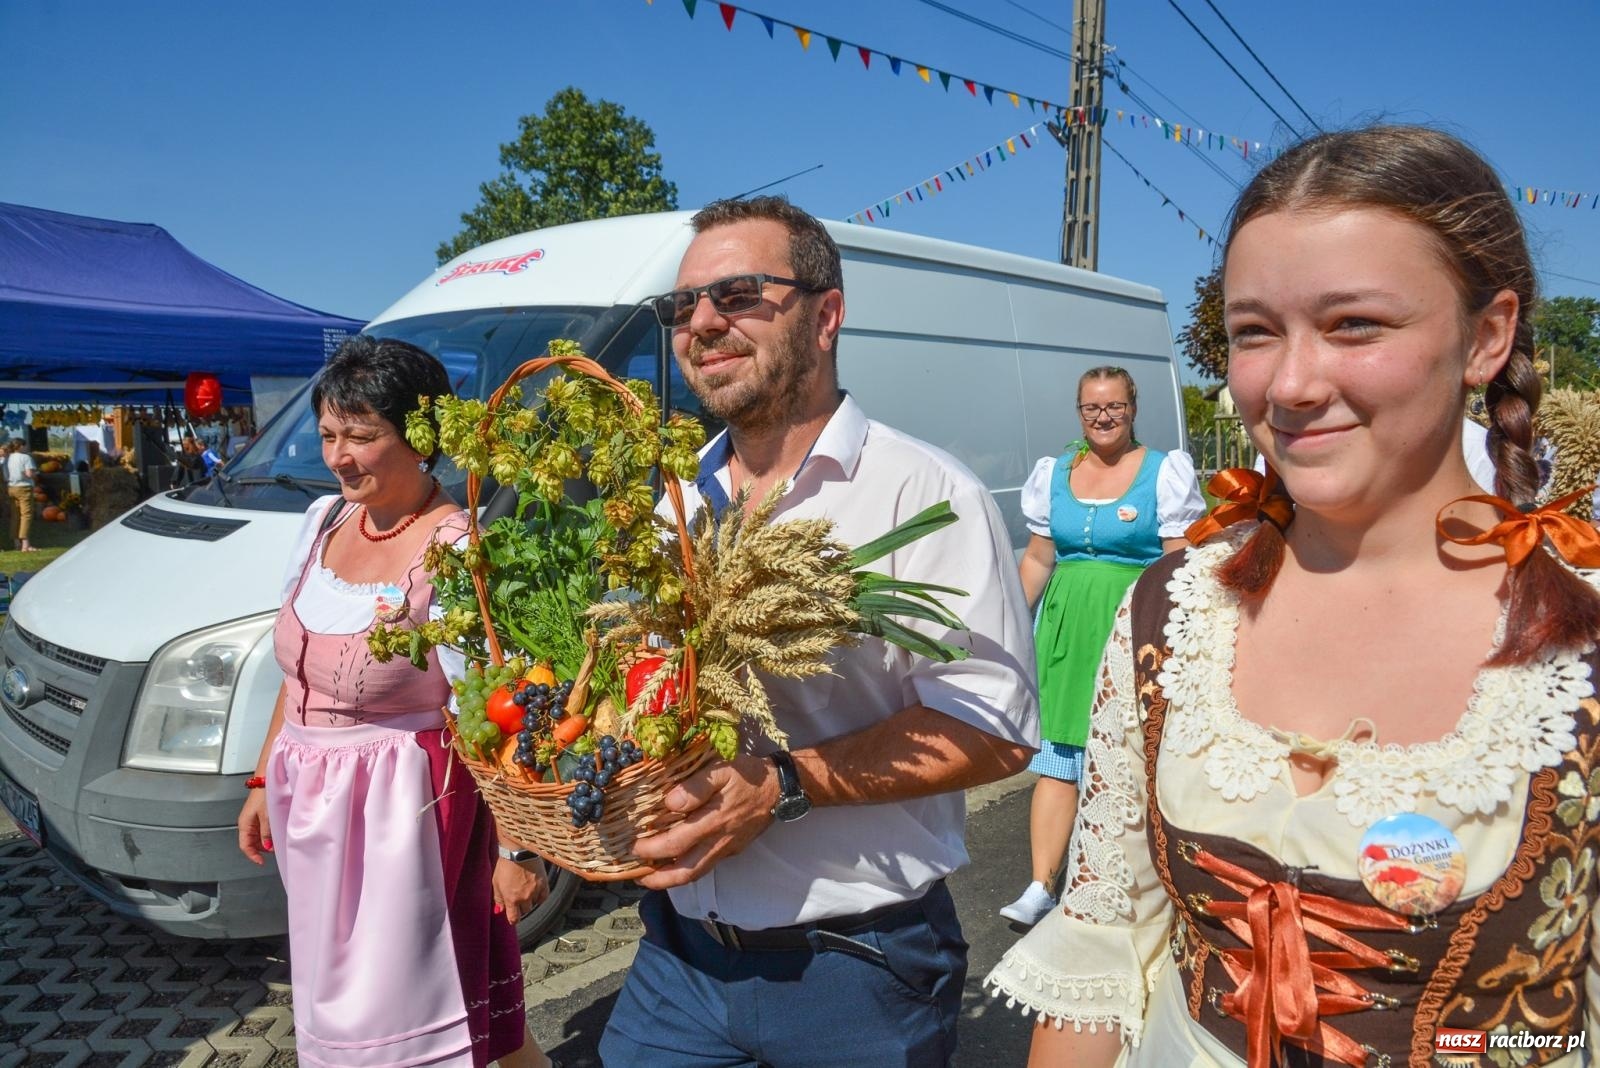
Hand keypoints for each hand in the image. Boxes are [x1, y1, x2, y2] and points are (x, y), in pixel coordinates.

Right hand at [237, 790, 272, 864]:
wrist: (267, 780)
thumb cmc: (264, 793)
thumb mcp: (266, 816)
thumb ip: (266, 832)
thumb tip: (267, 845)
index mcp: (244, 824)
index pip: (245, 846)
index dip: (252, 855)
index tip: (260, 861)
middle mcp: (246, 822)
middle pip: (250, 843)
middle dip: (260, 849)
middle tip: (272, 851)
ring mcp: (252, 819)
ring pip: (256, 837)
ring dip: (264, 842)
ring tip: (274, 843)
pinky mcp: (258, 815)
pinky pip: (260, 829)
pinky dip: (266, 834)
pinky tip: (273, 834)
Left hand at [493, 857, 549, 925]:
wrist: (518, 851)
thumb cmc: (505, 866)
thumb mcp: (496, 883)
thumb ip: (498, 899)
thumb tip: (499, 911)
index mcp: (511, 899)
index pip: (514, 918)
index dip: (513, 919)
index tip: (513, 917)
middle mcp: (524, 897)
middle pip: (525, 911)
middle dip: (520, 907)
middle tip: (517, 898)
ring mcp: (535, 891)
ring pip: (534, 903)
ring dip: (530, 900)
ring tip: (525, 890)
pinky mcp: (544, 883)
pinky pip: (544, 897)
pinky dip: (540, 897)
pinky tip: (535, 892)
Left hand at [632, 754, 779, 889]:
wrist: (781, 788)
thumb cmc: (749, 776)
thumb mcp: (723, 770)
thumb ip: (696, 786)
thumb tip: (670, 803)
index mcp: (712, 823)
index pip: (675, 845)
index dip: (651, 850)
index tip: (632, 847)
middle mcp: (718, 843)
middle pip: (684, 873)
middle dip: (657, 879)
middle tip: (636, 875)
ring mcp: (726, 849)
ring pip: (695, 873)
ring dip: (670, 879)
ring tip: (651, 875)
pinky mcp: (732, 850)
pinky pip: (705, 865)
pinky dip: (685, 869)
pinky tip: (676, 860)